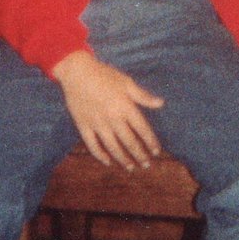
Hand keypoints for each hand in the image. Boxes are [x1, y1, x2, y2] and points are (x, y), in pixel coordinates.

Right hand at [52, 51, 164, 170]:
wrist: (77, 71)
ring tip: (131, 167)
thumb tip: (161, 103)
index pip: (142, 129)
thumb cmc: (104, 75)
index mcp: (125, 107)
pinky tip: (108, 161)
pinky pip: (92, 145)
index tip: (156, 152)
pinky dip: (100, 155)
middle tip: (146, 165)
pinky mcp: (83, 126)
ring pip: (112, 147)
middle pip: (129, 142)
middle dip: (140, 155)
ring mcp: (97, 124)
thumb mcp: (126, 82)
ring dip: (123, 159)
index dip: (151, 142)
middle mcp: (113, 118)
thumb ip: (143, 96)